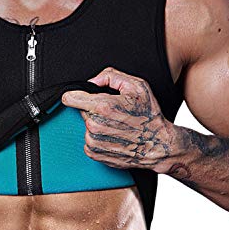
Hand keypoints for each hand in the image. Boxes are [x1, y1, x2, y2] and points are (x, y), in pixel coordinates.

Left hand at [61, 67, 175, 171]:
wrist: (158, 144)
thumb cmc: (149, 115)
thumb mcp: (137, 86)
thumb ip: (110, 76)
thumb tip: (92, 81)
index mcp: (102, 106)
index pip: (70, 98)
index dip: (73, 95)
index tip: (77, 96)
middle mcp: (95, 125)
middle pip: (82, 111)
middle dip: (94, 110)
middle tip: (113, 113)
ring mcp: (93, 141)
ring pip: (86, 126)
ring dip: (97, 125)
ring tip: (116, 126)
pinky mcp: (94, 153)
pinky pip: (88, 141)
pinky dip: (98, 138)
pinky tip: (113, 137)